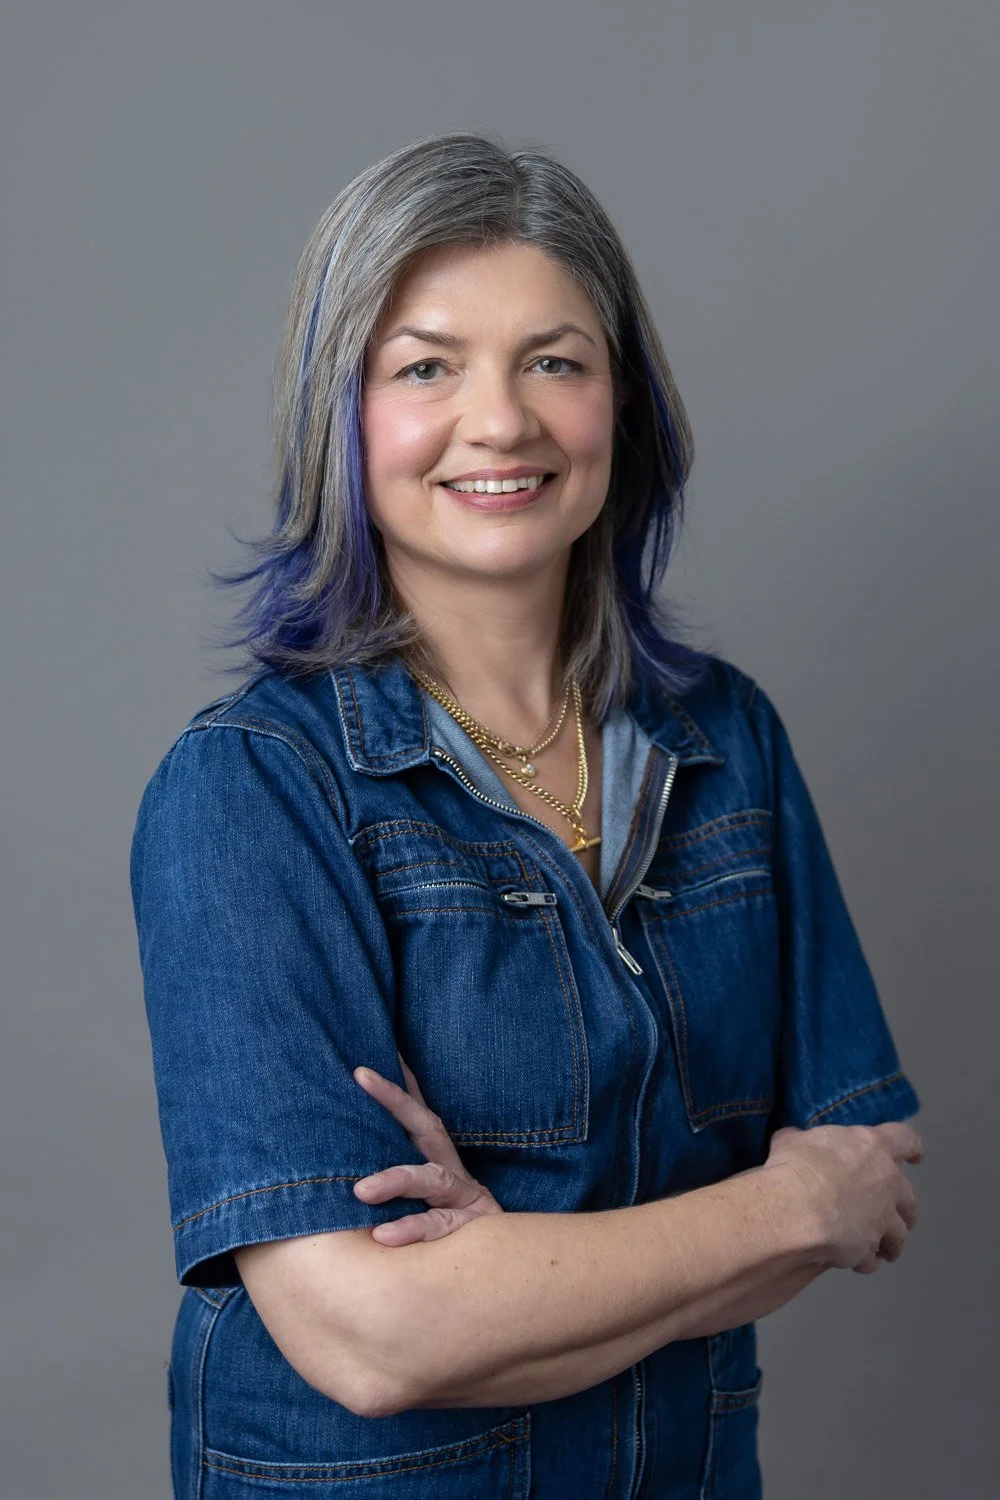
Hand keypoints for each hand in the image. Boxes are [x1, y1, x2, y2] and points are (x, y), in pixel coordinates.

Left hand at [351, 1054, 503, 1245]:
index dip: (398, 1081)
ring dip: (396, 1180)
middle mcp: (451, 1171)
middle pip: (425, 1125)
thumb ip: (396, 1183)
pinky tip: (383, 1236)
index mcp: (438, 1159)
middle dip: (394, 1098)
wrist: (505, 1266)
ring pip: (431, 1179)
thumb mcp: (425, 1200)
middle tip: (361, 1075)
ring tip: (361, 1191)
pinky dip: (411, 1229)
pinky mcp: (468, 1230)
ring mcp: (463, 1198)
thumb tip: (344, 1173)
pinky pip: (438, 1227)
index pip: (416, 1113)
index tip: (368, 1055)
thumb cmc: (452, 1231)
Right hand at [763, 1121, 923, 1273]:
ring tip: (883, 1249)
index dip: (911, 1147)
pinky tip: (854, 1262)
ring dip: (892, 1242)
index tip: (916, 1155)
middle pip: (909, 1197)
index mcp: (874, 1148)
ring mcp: (882, 1220)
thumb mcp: (792, 1140)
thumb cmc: (798, 1165)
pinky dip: (865, 1260)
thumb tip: (793, 1140)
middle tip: (898, 1214)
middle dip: (905, 1208)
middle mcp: (887, 1184)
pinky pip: (871, 1259)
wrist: (796, 1209)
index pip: (905, 1140)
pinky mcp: (869, 1248)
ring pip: (900, 1235)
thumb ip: (803, 1140)